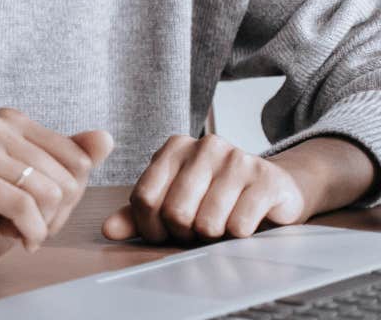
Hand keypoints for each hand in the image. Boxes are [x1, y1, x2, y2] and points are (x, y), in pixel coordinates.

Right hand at [0, 109, 112, 283]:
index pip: (78, 159)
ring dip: (41, 225)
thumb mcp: (40, 185)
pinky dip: (28, 233)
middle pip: (66, 178)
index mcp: (10, 119)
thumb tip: (105, 137)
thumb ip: (71, 160)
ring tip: (17, 227)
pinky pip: (24, 208)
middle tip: (28, 222)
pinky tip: (10, 234)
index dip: (70, 196)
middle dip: (56, 214)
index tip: (42, 207)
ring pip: (48, 193)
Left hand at [103, 134, 305, 242]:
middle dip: (183, 234)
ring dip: (212, 236)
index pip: (144, 197)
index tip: (164, 233)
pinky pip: (238, 225)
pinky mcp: (266, 179)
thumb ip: (138, 215)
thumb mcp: (173, 201)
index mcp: (175, 147)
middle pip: (174, 211)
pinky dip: (237, 236)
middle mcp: (205, 146)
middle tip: (196, 231)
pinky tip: (243, 224)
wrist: (273, 190)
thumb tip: (108, 230)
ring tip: (220, 226)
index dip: (151, 227)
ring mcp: (238, 159)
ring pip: (207, 221)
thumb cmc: (215, 198)